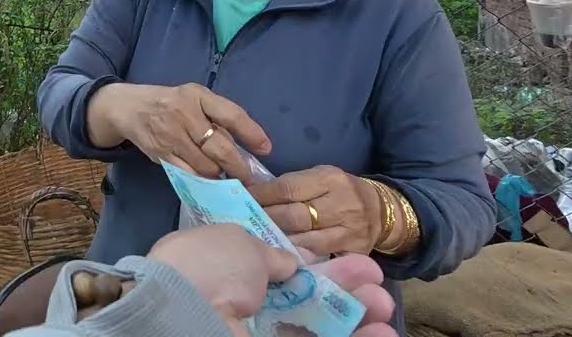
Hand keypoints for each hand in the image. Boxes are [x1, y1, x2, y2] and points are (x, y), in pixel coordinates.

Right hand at [99, 83, 270, 183]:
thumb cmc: (169, 103)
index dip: (252, 133)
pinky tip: (210, 184)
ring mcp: (171, 136)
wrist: (127, 108)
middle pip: (220, 146)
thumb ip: (215, 115)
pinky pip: (188, 174)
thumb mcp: (192, 97)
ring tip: (230, 182)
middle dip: (239, 167)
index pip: (231, 114)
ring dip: (221, 177)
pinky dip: (202, 181)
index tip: (266, 149)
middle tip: (249, 179)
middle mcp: (184, 114)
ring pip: (206, 165)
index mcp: (197, 95)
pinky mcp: (161, 154)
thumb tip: (244, 144)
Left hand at [148, 225, 394, 336]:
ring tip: (387, 309)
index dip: (311, 267)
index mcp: (222, 269)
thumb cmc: (211, 268)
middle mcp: (237, 306)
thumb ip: (270, 253)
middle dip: (342, 292)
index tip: (346, 260)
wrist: (184, 317)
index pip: (272, 270)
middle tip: (377, 286)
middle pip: (300, 302)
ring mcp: (253, 332)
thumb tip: (291, 262)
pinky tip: (384, 334)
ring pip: (310, 328)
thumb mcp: (241, 243)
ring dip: (352, 318)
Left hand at [248, 166, 383, 255]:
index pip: (287, 188)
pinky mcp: (354, 251)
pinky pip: (319, 256)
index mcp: (329, 179)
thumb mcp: (321, 177)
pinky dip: (298, 256)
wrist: (383, 212)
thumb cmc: (342, 191)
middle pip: (293, 216)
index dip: (261, 196)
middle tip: (243, 223)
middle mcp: (341, 204)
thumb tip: (254, 192)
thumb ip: (293, 185)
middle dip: (265, 220)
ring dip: (278, 241)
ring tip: (257, 241)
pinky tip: (281, 255)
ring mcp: (349, 230)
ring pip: (304, 239)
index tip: (241, 200)